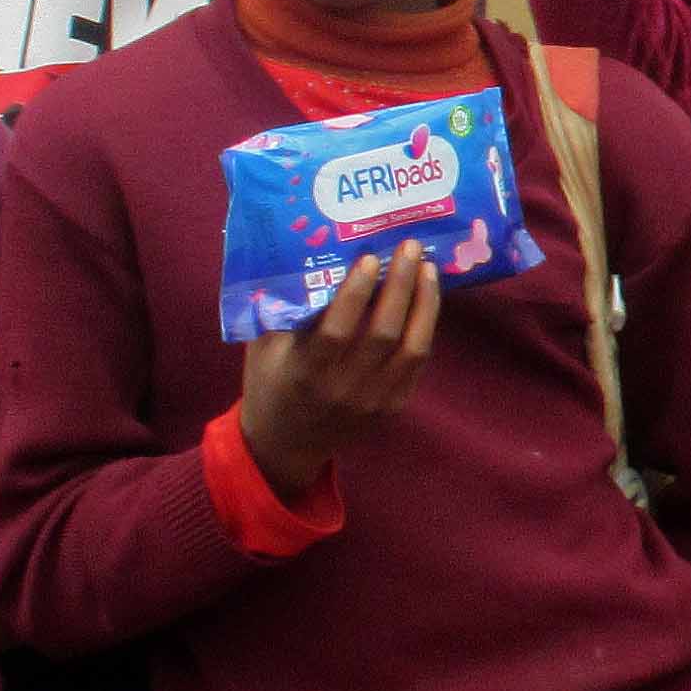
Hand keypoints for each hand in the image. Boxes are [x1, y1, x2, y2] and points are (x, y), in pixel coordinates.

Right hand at [234, 249, 442, 494]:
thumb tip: (302, 253)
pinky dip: (426, 326)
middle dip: (401, 285)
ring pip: (412, 348)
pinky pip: (418, 362)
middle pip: (384, 334)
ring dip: (424, 303)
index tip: (370, 258)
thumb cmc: (269, 382)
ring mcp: (373, 401)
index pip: (337, 330)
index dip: (356, 293)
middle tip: (410, 247)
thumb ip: (281, 308)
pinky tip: (427, 298)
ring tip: (428, 268)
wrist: (286, 443)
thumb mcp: (262, 346)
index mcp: (305, 374)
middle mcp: (343, 390)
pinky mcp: (393, 407)